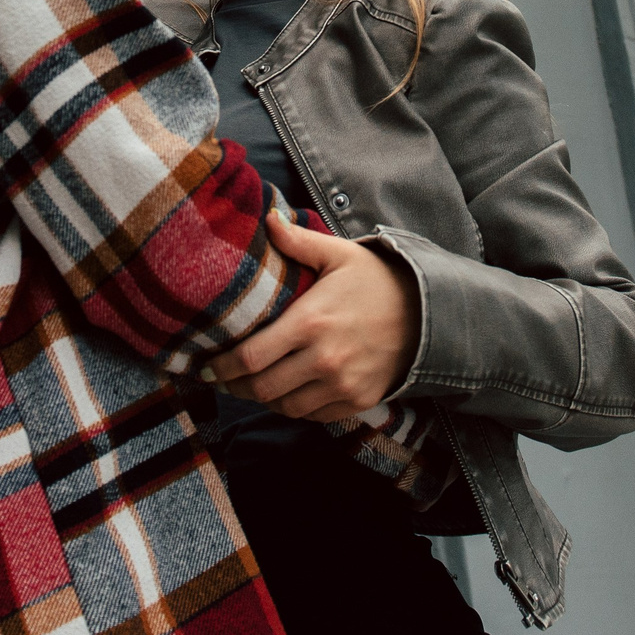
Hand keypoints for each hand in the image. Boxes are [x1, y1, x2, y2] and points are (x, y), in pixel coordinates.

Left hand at [201, 216, 418, 423]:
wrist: (427, 314)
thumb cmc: (377, 282)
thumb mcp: (339, 255)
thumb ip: (298, 242)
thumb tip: (266, 219)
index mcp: (310, 322)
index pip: (251, 357)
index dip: (222, 367)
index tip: (206, 366)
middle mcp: (323, 359)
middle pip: (262, 388)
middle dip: (235, 387)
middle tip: (221, 380)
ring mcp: (341, 385)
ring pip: (285, 406)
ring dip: (263, 399)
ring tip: (251, 386)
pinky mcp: (356, 401)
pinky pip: (312, 415)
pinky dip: (294, 407)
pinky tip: (286, 392)